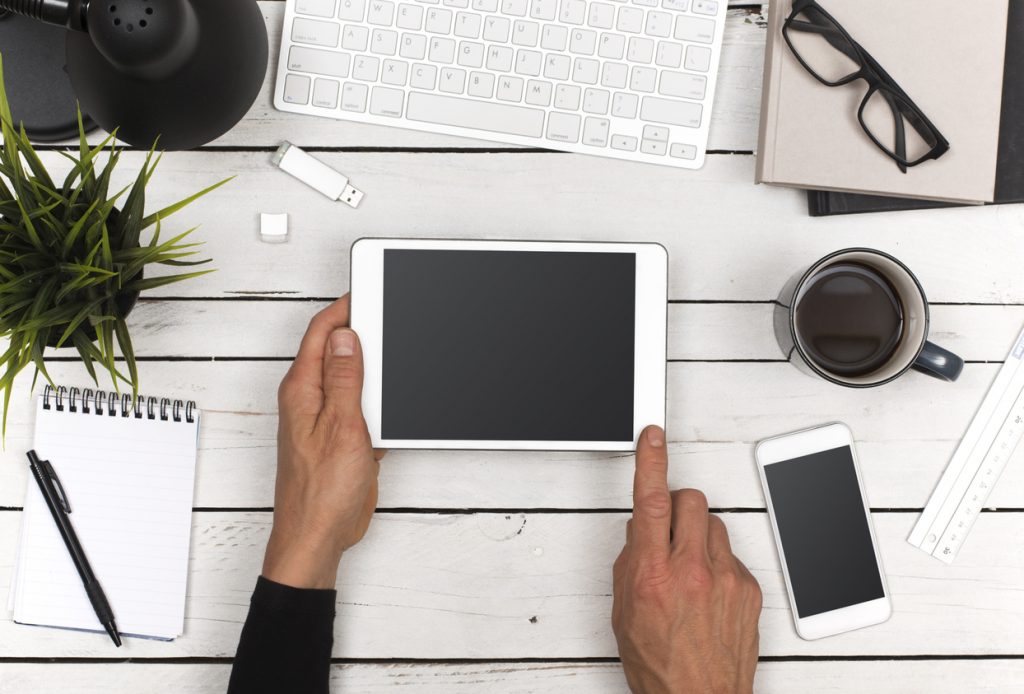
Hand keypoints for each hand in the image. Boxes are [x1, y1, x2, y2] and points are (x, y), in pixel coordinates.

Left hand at [263, 295, 384, 588]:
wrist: (317, 538)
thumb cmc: (320, 493)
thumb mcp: (341, 427)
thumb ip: (344, 380)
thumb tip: (346, 337)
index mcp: (302, 390)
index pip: (321, 333)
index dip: (345, 309)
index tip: (368, 293)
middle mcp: (309, 399)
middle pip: (336, 350)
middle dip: (363, 333)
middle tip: (390, 318)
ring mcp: (324, 418)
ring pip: (352, 379)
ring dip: (373, 371)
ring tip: (396, 358)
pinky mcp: (340, 437)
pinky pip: (360, 406)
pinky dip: (377, 401)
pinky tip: (391, 403)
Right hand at [612, 426, 761, 693]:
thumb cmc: (660, 665)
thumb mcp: (625, 611)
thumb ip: (630, 562)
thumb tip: (639, 531)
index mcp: (653, 575)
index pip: (650, 502)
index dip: (651, 461)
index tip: (653, 436)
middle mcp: (692, 571)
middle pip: (690, 500)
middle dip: (675, 505)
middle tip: (667, 527)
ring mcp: (726, 578)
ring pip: (713, 522)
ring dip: (697, 532)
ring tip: (688, 565)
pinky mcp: (749, 588)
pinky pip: (731, 552)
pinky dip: (717, 561)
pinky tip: (708, 589)